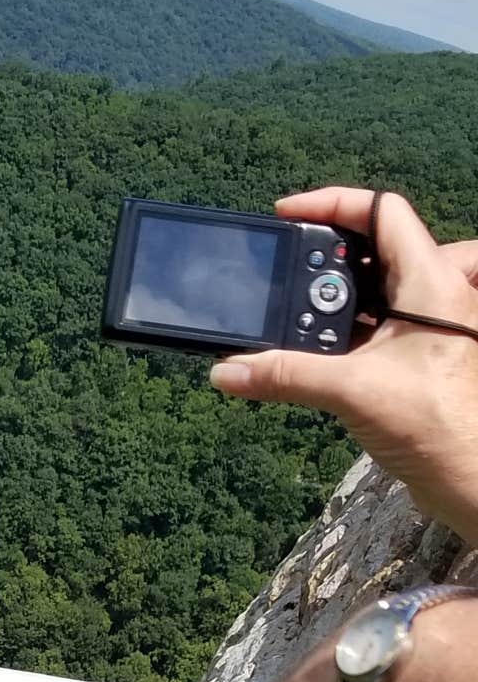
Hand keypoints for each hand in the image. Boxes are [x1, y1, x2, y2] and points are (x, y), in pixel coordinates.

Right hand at [209, 189, 477, 543]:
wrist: (470, 479)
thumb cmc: (439, 428)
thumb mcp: (352, 391)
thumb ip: (286, 375)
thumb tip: (228, 369)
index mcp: (432, 280)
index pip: (382, 211)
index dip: (333, 203)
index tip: (288, 215)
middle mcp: (436, 294)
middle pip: (376, 248)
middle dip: (330, 260)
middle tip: (291, 279)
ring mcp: (430, 327)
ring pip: (376, 289)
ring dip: (336, 301)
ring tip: (303, 322)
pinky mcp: (420, 358)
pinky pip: (378, 326)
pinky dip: (347, 333)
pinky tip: (323, 358)